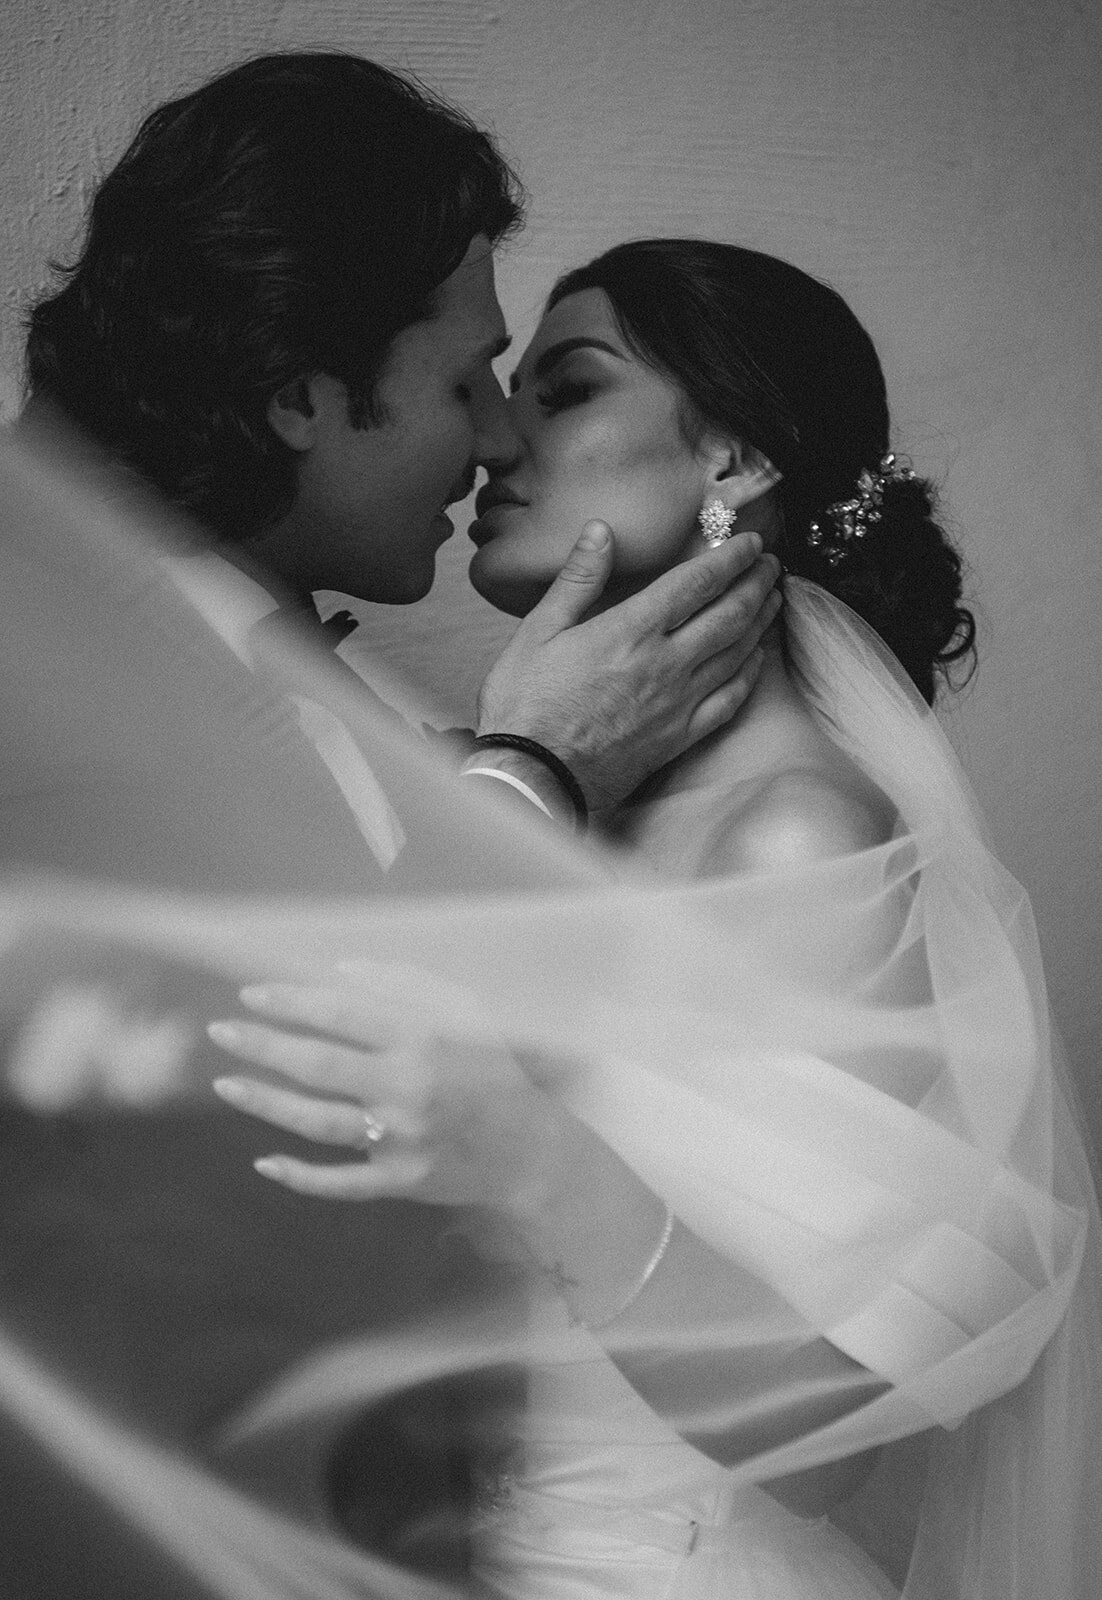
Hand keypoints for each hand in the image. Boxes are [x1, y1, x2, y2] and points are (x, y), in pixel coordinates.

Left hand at [207, 976, 567, 1213]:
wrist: (532, 1148)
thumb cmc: (492, 1068)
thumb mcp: (466, 1013)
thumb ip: (408, 985)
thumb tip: (340, 970)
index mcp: (423, 1039)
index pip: (341, 1012)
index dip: (291, 1000)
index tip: (251, 993)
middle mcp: (409, 1088)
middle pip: (318, 1065)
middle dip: (263, 1045)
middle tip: (220, 1032)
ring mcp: (403, 1139)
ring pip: (317, 1121)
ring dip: (265, 1103)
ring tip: (226, 1084)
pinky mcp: (402, 1183)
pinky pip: (339, 1183)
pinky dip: (299, 1175)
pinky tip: (264, 1160)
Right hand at [475, 521, 781, 816]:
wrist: (533, 778)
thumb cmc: (527, 706)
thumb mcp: (538, 632)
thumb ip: (578, 579)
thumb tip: (601, 531)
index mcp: (631, 631)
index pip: (697, 583)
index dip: (730, 558)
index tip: (751, 542)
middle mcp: (665, 664)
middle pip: (729, 614)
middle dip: (756, 583)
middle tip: (772, 564)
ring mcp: (678, 703)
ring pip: (736, 653)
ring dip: (760, 621)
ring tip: (773, 598)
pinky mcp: (679, 737)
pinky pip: (729, 700)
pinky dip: (749, 675)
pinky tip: (756, 660)